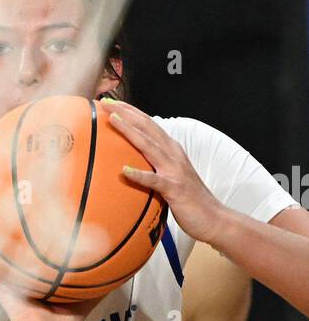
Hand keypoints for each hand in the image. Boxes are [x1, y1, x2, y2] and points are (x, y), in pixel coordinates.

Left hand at [103, 99, 224, 243]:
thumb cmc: (189, 198)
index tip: (111, 103)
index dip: (130, 112)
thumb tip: (133, 160)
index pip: (148, 124)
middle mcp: (173, 154)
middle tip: (106, 103)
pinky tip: (125, 170)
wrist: (214, 217)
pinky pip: (154, 181)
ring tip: (114, 121)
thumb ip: (156, 164)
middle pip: (147, 127)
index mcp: (171, 150)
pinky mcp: (174, 189)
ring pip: (149, 146)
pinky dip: (140, 174)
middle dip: (127, 113)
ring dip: (131, 132)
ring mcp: (174, 171)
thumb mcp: (171, 175)